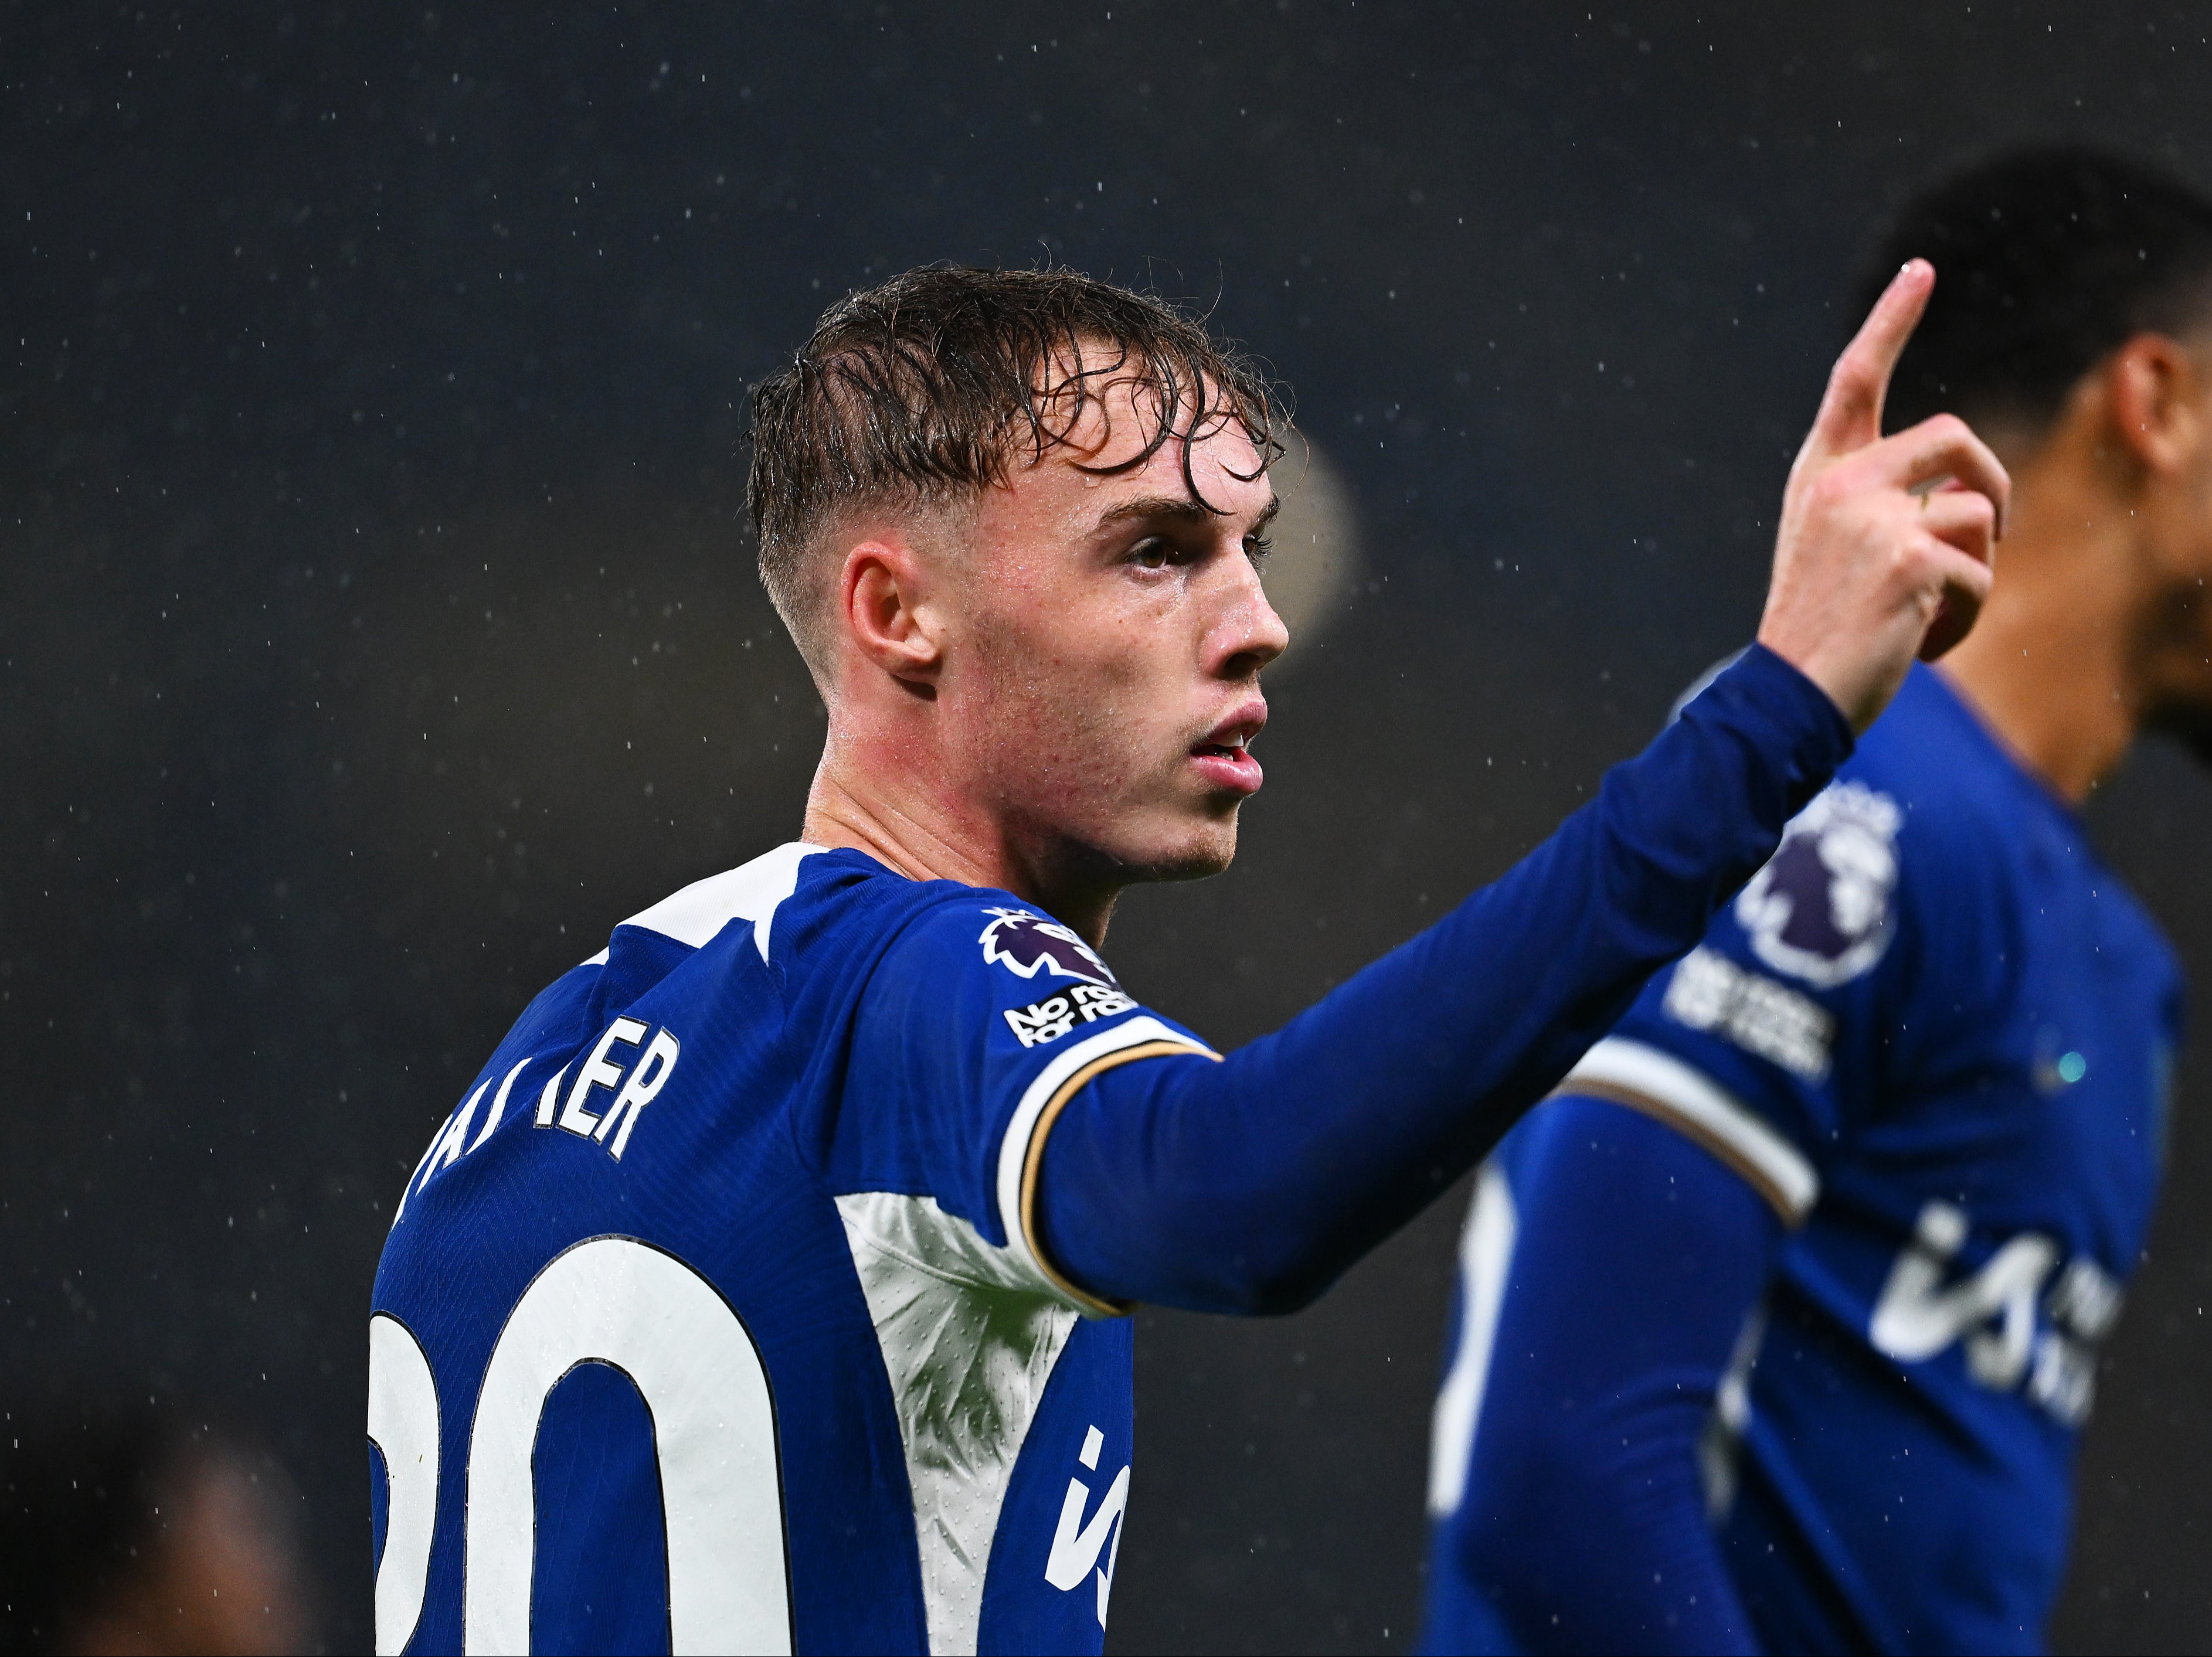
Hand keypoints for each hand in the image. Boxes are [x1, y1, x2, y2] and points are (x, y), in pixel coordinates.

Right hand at [1756, 260, 2008, 732]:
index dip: (1891, 320)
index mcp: (1817, 477)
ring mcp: (1873, 518)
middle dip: (1993, 479)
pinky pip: (1982, 573)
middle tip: (1997, 532)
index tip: (1920, 269)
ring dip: (1976, 571)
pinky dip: (1967, 616)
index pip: (1856, 379)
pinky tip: (1921, 644)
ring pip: (1979, 512)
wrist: (1787, 697)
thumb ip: (1881, 508)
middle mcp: (1840, 484)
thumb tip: (1964, 498)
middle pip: (1955, 437)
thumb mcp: (1836, 553)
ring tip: (1929, 615)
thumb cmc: (1817, 634)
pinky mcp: (1910, 559)